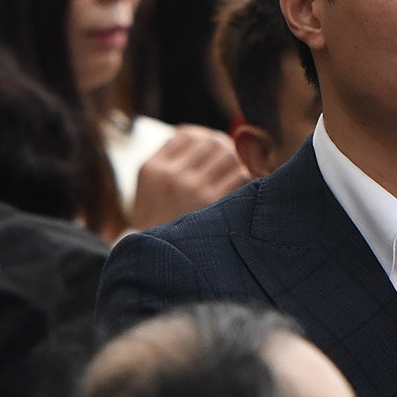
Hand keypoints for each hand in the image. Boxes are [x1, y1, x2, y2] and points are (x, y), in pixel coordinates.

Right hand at [131, 125, 250, 230]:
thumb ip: (171, 159)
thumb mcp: (150, 188)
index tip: (214, 148)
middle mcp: (171, 175)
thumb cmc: (158, 223)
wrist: (158, 261)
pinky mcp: (213, 204)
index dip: (206, 137)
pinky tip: (243, 186)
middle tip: (233, 160)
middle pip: (211, 141)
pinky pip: (240, 175)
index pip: (188, 134)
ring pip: (228, 154)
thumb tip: (208, 137)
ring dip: (239, 160)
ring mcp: (192, 189)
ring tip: (238, 173)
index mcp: (153, 168)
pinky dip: (247, 176)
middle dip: (227, 147)